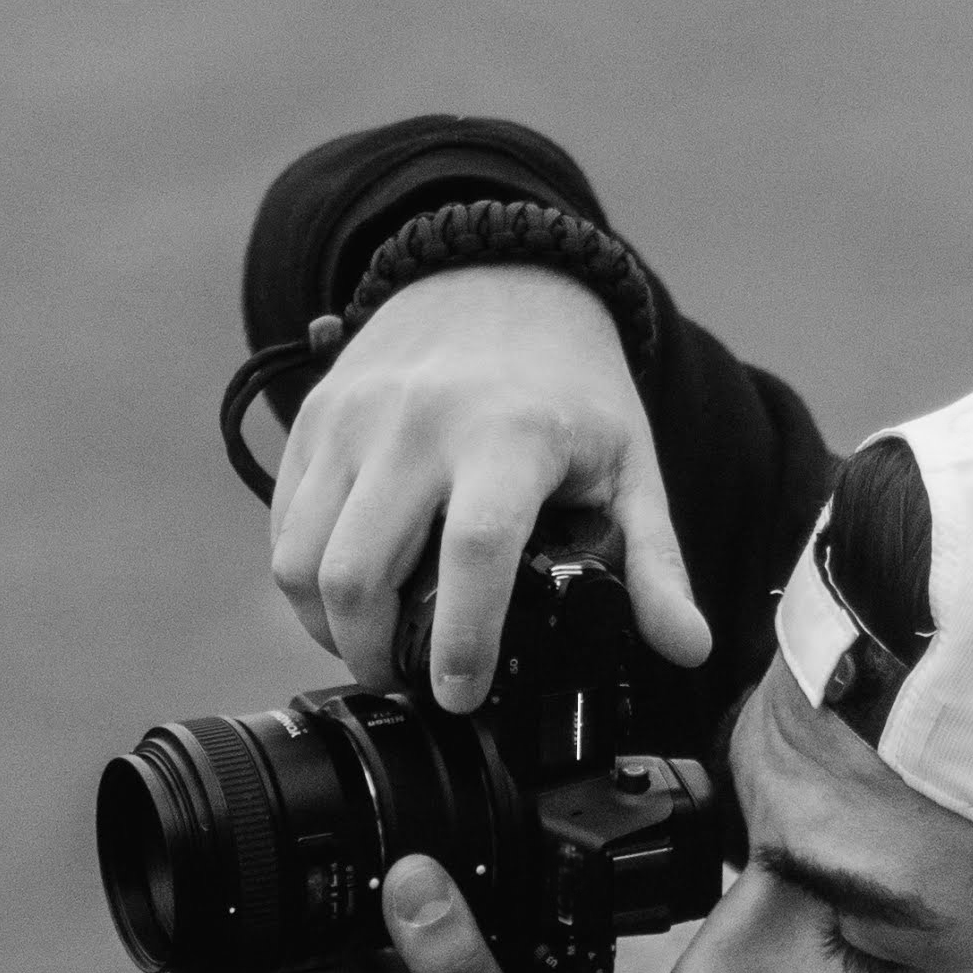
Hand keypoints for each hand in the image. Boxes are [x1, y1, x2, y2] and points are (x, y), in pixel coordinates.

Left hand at [258, 854, 632, 972]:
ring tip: (463, 901)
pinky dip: (432, 936)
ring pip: (362, 932)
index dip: (287, 867)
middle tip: (424, 852)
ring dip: (403, 906)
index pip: (264, 922)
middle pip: (312, 915)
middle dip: (359, 873)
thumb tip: (409, 869)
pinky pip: (401, 958)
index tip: (336, 823)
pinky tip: (476, 933)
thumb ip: (447, 953)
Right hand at [268, 263, 710, 711]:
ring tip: (373, 649)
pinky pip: (284, 526)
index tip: (461, 697)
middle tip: (408, 684)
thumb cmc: (568, 383)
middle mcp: (416, 424)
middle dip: (373, 655)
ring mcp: (353, 420)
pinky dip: (303, 582)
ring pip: (301, 560)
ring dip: (326, 627)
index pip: (473, 554)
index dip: (463, 641)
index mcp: (508, 437)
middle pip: (358, 572)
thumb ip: (655, 562)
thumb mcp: (629, 464)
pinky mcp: (314, 420)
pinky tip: (345, 602)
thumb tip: (688, 649)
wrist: (495, 276)